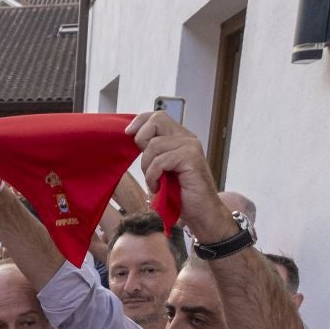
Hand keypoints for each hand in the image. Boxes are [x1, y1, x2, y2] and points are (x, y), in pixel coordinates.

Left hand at [126, 110, 229, 239]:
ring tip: (155, 182)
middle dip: (142, 140)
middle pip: (156, 120)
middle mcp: (186, 138)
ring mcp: (190, 146)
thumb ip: (152, 152)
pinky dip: (153, 176)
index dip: (140, 121)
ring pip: (154, 145)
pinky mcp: (191, 157)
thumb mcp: (161, 169)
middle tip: (146, 164)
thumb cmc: (181, 194)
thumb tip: (131, 137)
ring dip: (147, 168)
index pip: (157, 116)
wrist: (202, 212)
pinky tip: (159, 187)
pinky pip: (160, 161)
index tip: (127, 133)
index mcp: (179, 138)